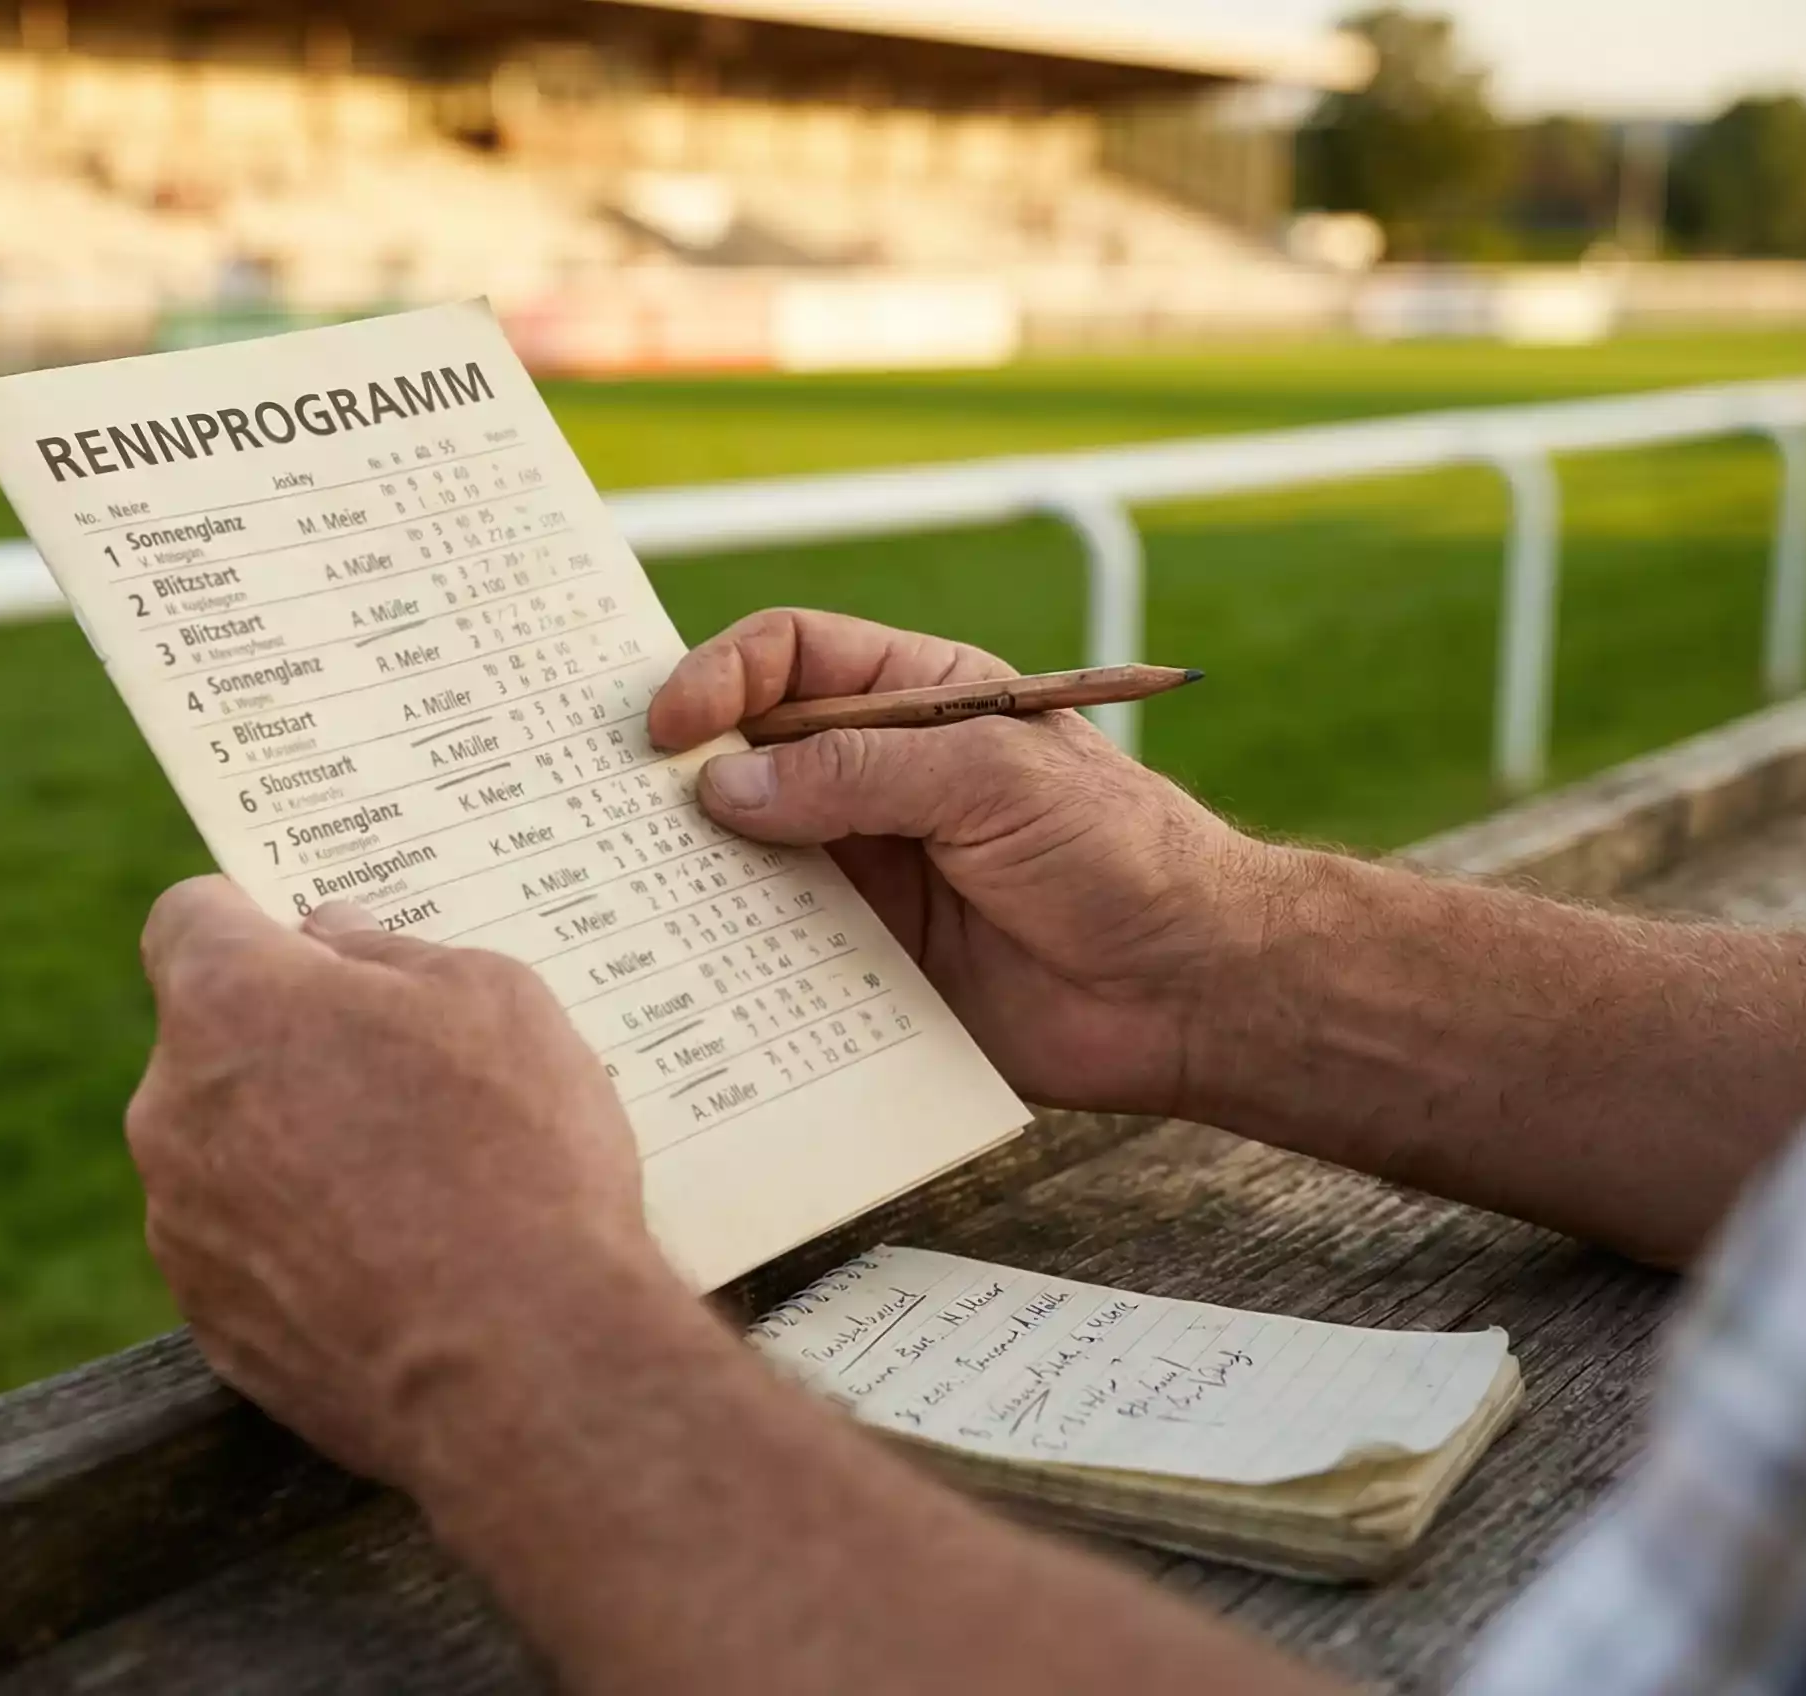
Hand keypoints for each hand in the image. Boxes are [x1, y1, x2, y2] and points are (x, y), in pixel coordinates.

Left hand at [126, 877, 677, 1484]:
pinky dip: (304, 1249)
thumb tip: (333, 936)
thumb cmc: (516, 1154)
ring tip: (421, 1186)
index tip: (312, 946)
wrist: (523, 1365)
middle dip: (289, 1046)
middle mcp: (171, 1109)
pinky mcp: (211, 1326)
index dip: (251, 920)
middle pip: (211, 1044)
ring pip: (227, 1153)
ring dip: (295, 1150)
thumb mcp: (494, 999)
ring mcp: (181, 1228)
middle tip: (405, 1074)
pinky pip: (249, 1254)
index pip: (189, 918)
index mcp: (229, 1001)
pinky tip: (402, 1269)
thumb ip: (390, 950)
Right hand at [649, 610, 1268, 1118]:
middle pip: (749, 753)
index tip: (669, 730)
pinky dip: (731, 950)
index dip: (721, 678)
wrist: (1189, 990)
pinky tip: (695, 960)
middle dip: (682, 772)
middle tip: (615, 806)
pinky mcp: (867, 959)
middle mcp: (879, 778)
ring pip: (748, 853)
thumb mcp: (991, 780)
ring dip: (695, 867)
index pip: (791, 658)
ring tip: (639, 887)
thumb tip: (725, 786)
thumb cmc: (1120, 854)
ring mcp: (868, 869)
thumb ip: (858, 774)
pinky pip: (777, 946)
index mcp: (917, 700)